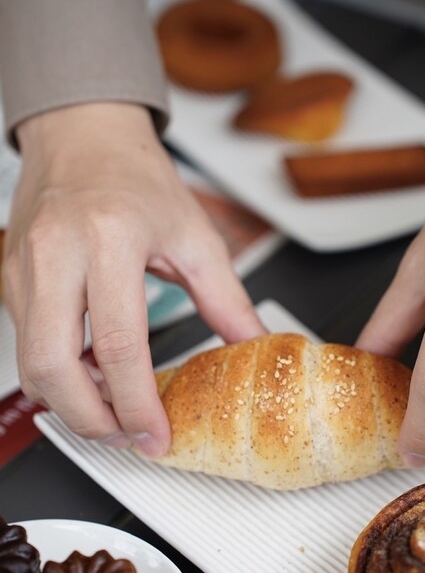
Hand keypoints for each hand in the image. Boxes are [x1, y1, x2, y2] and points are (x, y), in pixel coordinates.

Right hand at [3, 103, 264, 455]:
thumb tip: (252, 346)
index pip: (121, 345)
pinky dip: (57, 374)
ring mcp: (24, 268)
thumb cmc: (136, 178)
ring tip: (113, 408)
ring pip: (31, 365)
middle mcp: (58, 253)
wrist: (84, 136)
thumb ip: (227, 300)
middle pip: (55, 368)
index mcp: (111, 238)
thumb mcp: (195, 236)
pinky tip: (92, 373)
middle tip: (127, 436)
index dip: (138, 405)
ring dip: (70, 403)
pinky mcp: (9, 279)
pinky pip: (26, 345)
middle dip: (92, 421)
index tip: (156, 435)